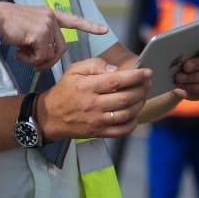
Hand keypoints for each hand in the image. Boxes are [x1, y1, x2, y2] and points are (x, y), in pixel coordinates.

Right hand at [0, 1, 107, 71]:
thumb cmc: (4, 25)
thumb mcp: (26, 28)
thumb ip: (39, 35)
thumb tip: (44, 54)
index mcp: (48, 14)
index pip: (73, 20)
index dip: (89, 26)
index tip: (104, 30)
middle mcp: (50, 17)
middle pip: (61, 47)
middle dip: (49, 60)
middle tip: (34, 65)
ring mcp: (47, 24)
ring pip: (52, 54)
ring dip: (37, 61)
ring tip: (22, 56)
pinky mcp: (40, 32)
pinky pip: (41, 56)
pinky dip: (30, 60)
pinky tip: (18, 53)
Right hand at [35, 58, 151, 139]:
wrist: (49, 116)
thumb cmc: (64, 90)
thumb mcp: (74, 70)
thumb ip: (94, 65)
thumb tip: (115, 70)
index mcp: (87, 86)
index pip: (117, 81)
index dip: (136, 76)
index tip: (148, 72)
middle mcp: (93, 105)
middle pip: (126, 98)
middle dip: (142, 89)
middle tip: (148, 83)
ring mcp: (97, 121)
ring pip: (127, 114)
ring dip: (140, 104)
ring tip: (143, 96)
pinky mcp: (99, 133)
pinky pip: (122, 130)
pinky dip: (133, 123)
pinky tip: (135, 114)